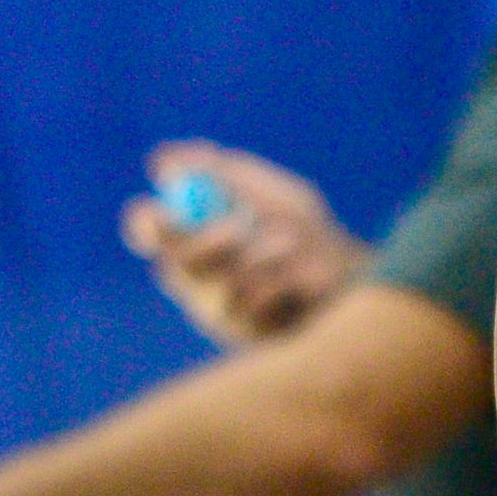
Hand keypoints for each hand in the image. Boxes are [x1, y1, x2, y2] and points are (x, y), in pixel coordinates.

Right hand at [120, 143, 365, 346]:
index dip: (146, 222)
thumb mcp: (271, 194)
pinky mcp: (244, 335)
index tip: (161, 208)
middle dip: (203, 243)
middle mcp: (196, 279)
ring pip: (218, 285)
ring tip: (290, 244)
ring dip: (259, 258)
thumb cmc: (306, 232)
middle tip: (237, 225)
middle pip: (172, 265)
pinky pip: (254, 306)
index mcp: (191, 238)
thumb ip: (225, 174)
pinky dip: (280, 282)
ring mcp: (218, 311)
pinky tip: (300, 280)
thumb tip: (165, 160)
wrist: (350, 276)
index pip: (148, 231)